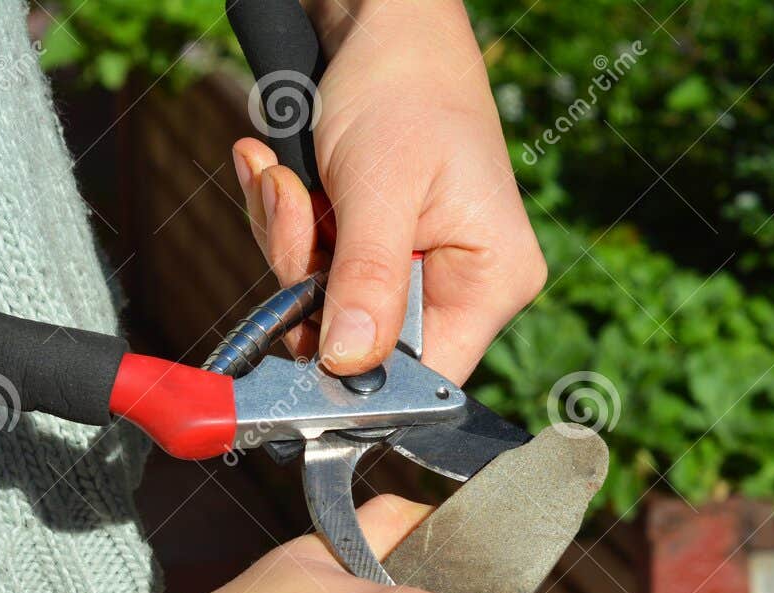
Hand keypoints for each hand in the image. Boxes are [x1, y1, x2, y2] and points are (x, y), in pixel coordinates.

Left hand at [230, 0, 545, 384]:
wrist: (381, 21)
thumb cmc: (402, 86)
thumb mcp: (380, 188)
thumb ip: (367, 280)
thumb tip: (347, 364)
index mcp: (491, 280)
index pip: (425, 376)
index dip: (359, 373)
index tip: (302, 339)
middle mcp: (461, 285)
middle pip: (363, 341)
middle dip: (307, 278)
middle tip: (296, 204)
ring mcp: (415, 268)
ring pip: (325, 305)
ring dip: (288, 242)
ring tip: (286, 176)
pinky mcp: (373, 248)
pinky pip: (313, 268)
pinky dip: (286, 223)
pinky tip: (281, 173)